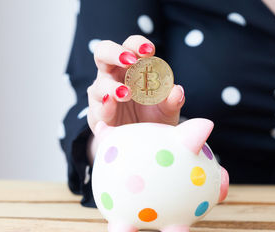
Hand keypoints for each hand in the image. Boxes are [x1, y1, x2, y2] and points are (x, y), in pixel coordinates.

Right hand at [86, 35, 184, 163]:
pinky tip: (113, 104)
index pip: (131, 46)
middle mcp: (114, 76)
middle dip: (115, 53)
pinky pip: (98, 108)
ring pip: (99, 83)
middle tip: (130, 61)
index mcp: (132, 67)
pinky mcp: (98, 114)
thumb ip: (172, 100)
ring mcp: (103, 94)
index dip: (138, 44)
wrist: (142, 144)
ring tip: (127, 93)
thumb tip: (177, 91)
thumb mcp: (167, 110)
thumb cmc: (154, 119)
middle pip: (103, 53)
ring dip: (112, 86)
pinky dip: (105, 106)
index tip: (149, 51)